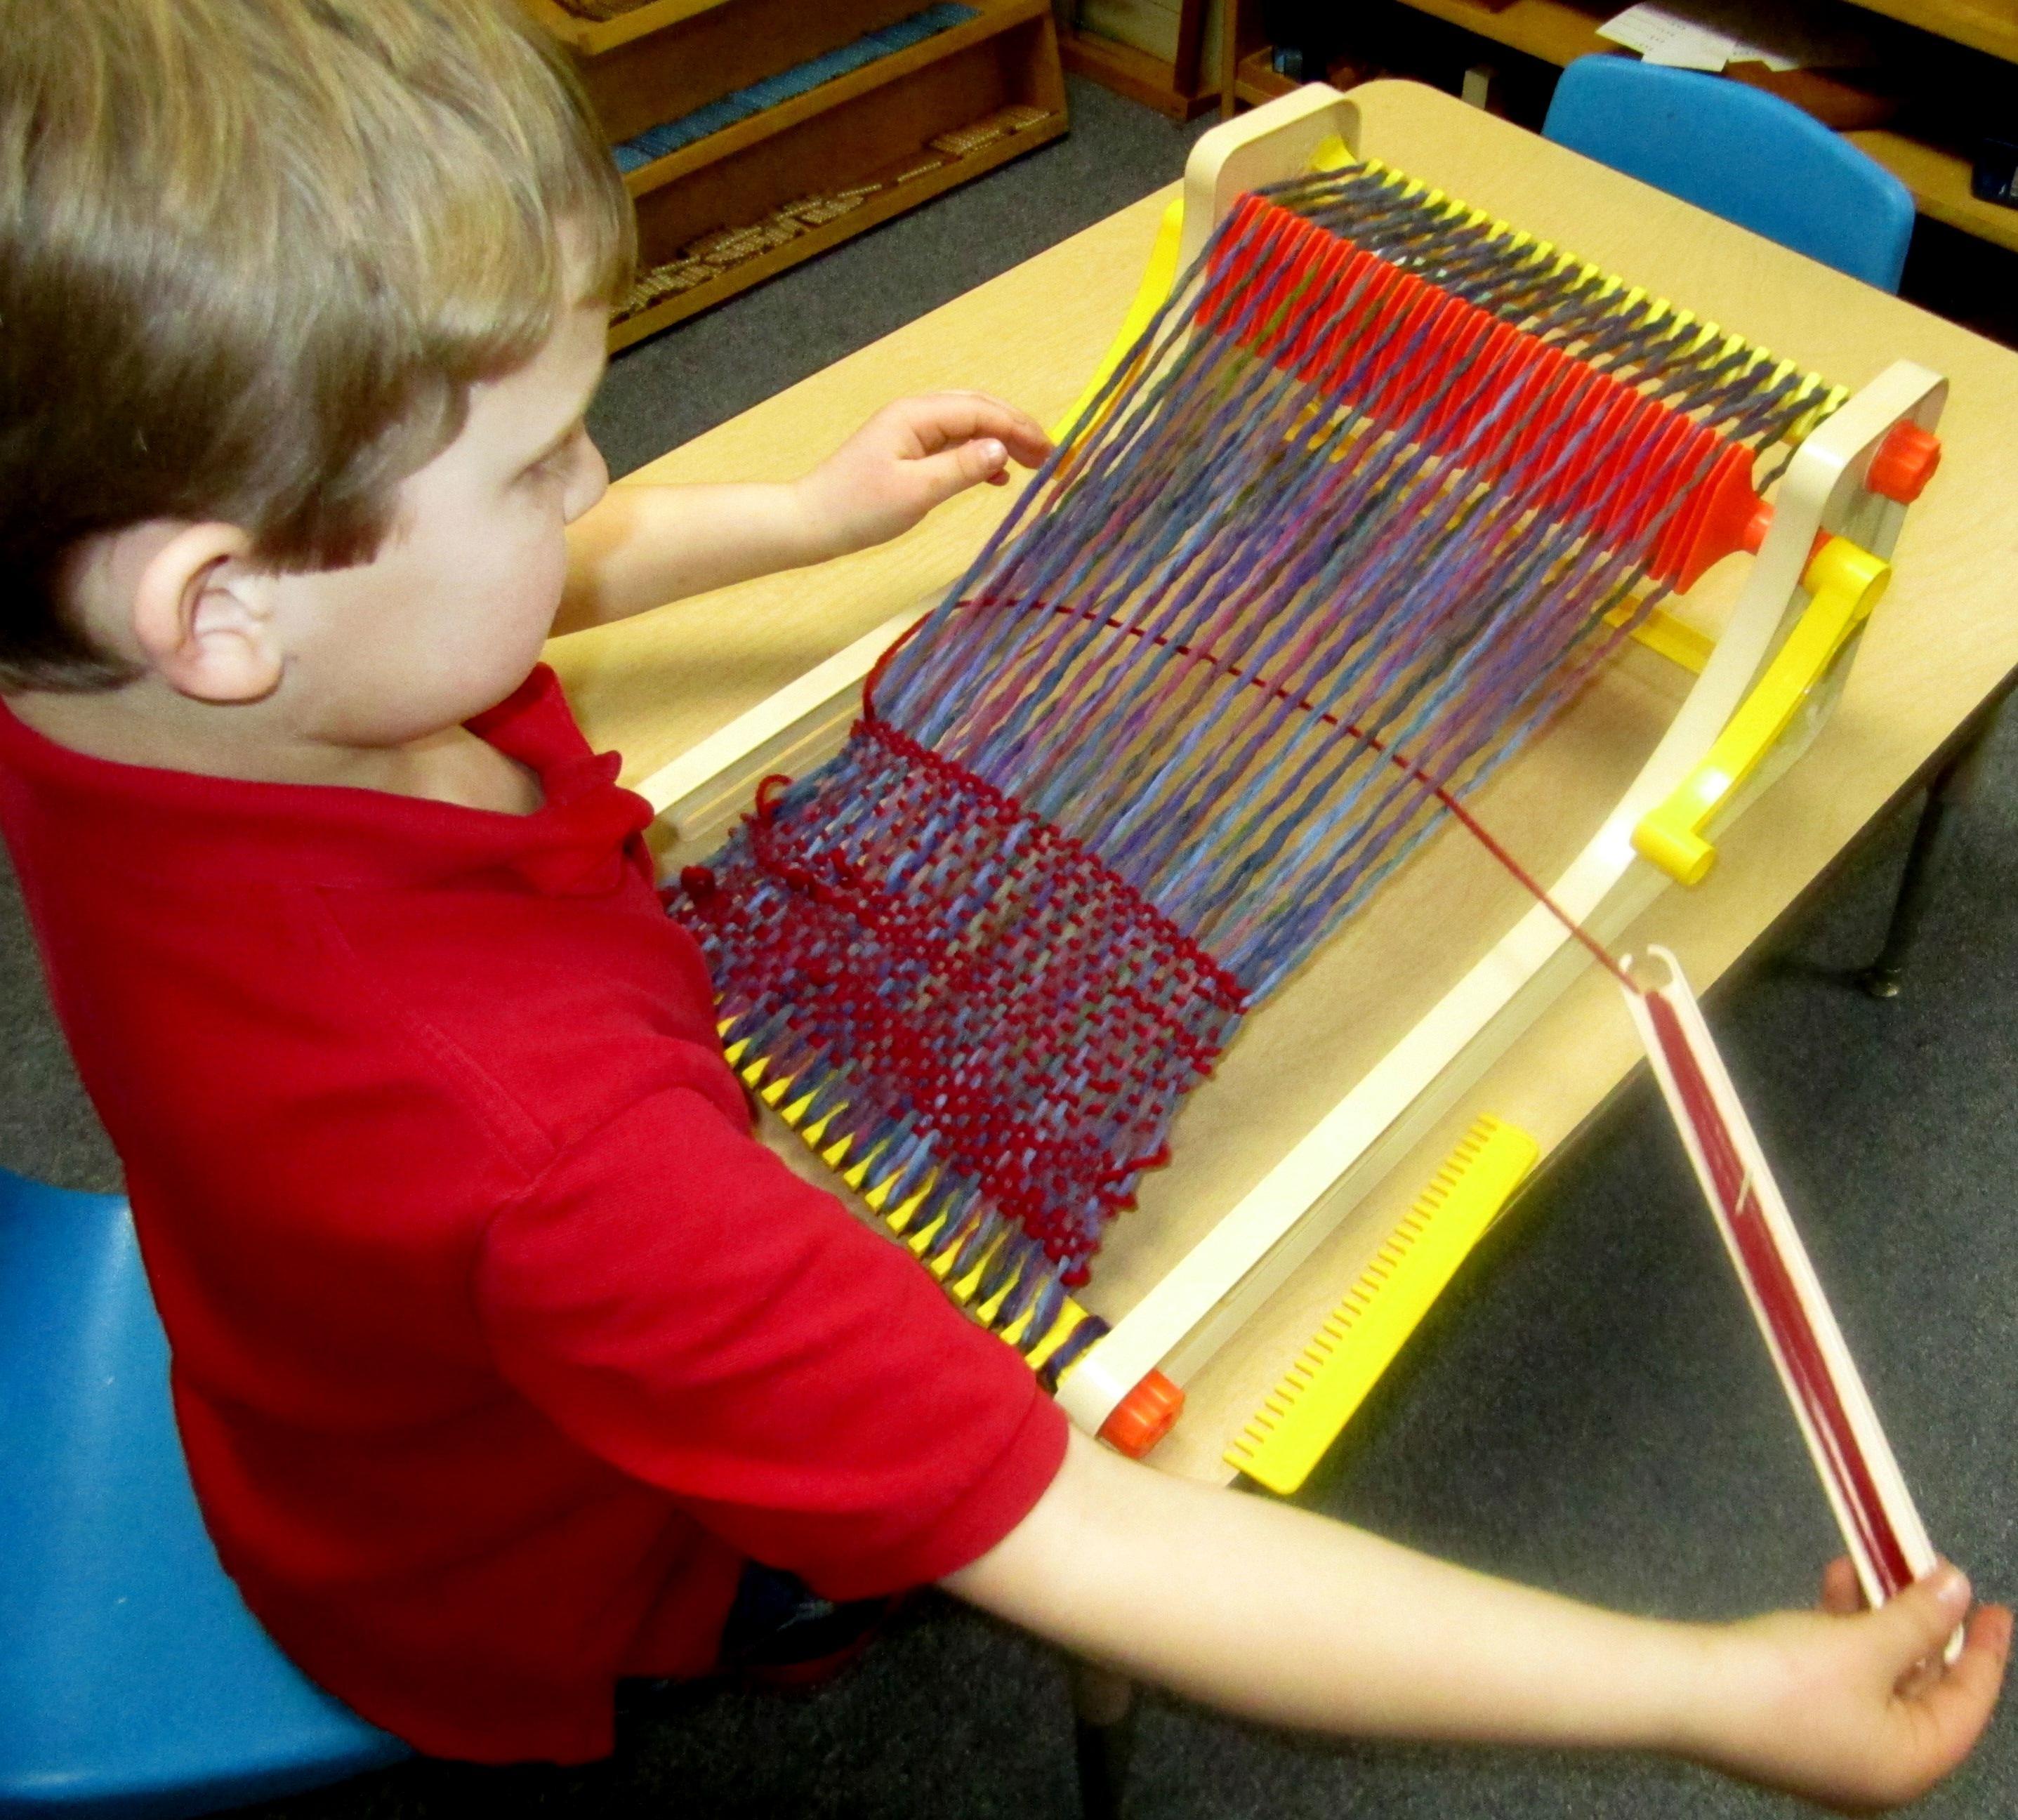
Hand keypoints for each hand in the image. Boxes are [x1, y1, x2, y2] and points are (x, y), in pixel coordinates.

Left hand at [793, 392, 1051, 556]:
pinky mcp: (908, 453)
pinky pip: (954, 445)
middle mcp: (915, 415)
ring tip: (1033, 466)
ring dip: (1001, 442)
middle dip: (1016, 430)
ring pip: (968, 426)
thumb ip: (961, 468)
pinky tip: (998, 477)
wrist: (812, 522)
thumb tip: (1001, 449)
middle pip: (978, 410)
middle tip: (1050, 457)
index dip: (1019, 428)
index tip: (1051, 452)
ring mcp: (911, 433)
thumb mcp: (916, 491)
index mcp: (917, 416)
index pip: (980, 412)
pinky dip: (979, 456)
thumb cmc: (859, 508)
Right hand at [1686, 1560, 2008, 1810]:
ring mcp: (1832, 1747)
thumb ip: (1919, 1617)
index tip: (1995, 1605)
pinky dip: (1843, 1631)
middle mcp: (1877, 1767)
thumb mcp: (1864, 1645)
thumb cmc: (1786, 1682)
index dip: (1986, 1650)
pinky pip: (1840, 1675)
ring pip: (1877, 1677)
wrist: (1686, 1695)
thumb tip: (1959, 1587)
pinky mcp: (1794, 1723)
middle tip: (1930, 1576)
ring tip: (1874, 1562)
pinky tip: (1834, 1583)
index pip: (1968, 1705)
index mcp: (1908, 1765)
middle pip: (1922, 1690)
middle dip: (1923, 1626)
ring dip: (1879, 1618)